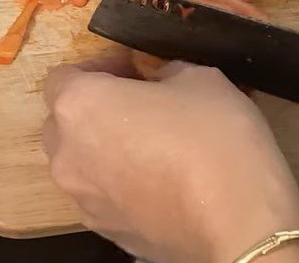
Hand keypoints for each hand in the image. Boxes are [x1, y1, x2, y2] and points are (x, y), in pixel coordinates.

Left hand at [43, 57, 298, 262]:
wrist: (236, 220)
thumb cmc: (212, 136)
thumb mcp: (198, 77)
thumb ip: (165, 72)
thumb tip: (158, 83)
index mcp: (80, 107)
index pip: (62, 77)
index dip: (99, 66)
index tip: (134, 69)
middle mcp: (68, 155)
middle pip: (64, 121)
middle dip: (96, 107)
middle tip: (142, 101)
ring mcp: (84, 201)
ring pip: (82, 161)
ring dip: (107, 146)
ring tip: (155, 142)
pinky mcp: (107, 233)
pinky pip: (104, 194)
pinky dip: (122, 180)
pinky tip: (164, 177)